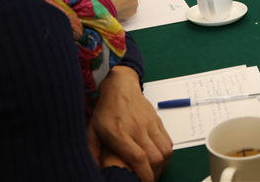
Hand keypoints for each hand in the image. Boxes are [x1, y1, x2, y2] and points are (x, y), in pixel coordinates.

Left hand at [88, 66, 172, 181]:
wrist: (120, 86)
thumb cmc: (105, 111)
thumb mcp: (91, 132)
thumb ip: (92, 153)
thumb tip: (94, 171)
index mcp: (119, 133)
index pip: (138, 158)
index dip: (143, 175)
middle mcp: (137, 129)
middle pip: (155, 158)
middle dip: (154, 175)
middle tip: (147, 181)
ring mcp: (150, 124)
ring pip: (165, 151)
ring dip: (162, 166)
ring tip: (155, 173)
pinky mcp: (158, 121)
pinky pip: (168, 142)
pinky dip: (166, 155)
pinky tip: (159, 160)